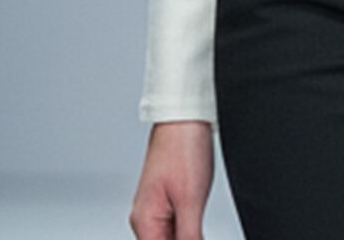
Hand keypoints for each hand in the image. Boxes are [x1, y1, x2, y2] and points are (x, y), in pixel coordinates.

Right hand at [129, 120, 214, 239]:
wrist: (184, 116)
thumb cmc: (182, 148)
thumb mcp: (191, 200)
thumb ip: (190, 236)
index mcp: (144, 222)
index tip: (197, 237)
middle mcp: (145, 217)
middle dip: (186, 239)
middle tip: (199, 228)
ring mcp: (155, 208)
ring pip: (170, 236)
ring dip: (188, 235)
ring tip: (198, 219)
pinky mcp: (166, 199)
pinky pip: (175, 224)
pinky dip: (187, 228)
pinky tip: (198, 220)